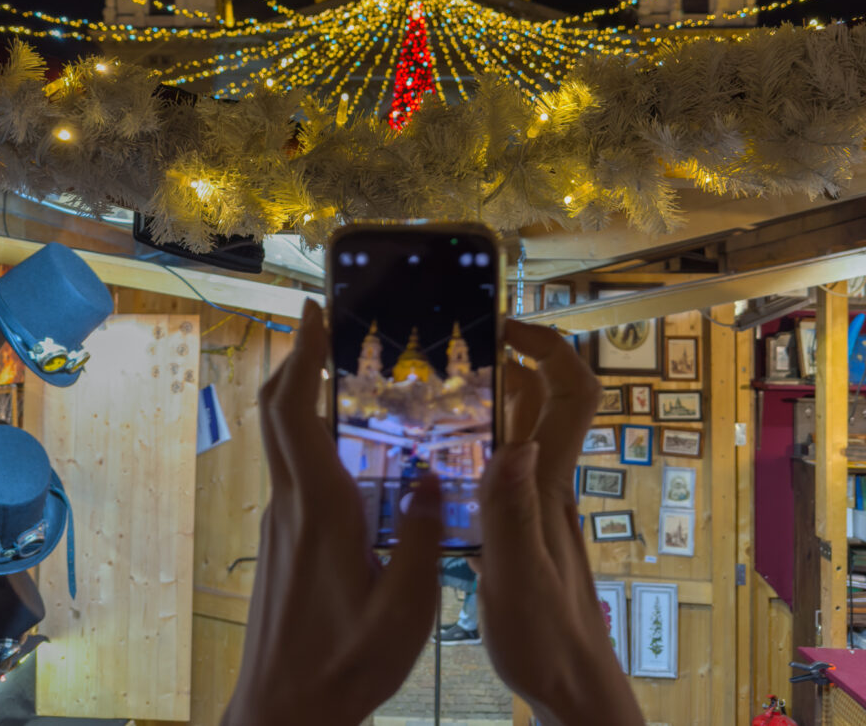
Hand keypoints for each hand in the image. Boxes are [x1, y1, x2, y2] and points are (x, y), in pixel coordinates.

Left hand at [220, 299, 441, 725]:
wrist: (282, 714)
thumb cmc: (344, 666)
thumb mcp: (406, 609)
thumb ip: (424, 539)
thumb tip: (434, 479)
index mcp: (321, 508)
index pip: (296, 410)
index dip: (303, 353)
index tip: (314, 309)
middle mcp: (292, 503)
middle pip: (276, 410)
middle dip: (295, 356)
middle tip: (322, 320)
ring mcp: (280, 521)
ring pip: (280, 438)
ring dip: (300, 393)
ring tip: (339, 369)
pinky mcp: (280, 540)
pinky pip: (291, 467)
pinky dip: (308, 433)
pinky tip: (344, 446)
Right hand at [477, 319, 644, 725]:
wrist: (573, 690)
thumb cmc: (548, 641)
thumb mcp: (517, 579)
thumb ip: (510, 513)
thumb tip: (516, 444)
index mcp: (550, 483)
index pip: (574, 392)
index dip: (549, 347)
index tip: (506, 327)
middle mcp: (549, 482)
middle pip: (547, 398)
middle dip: (513, 357)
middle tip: (461, 346)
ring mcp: (538, 503)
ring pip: (524, 429)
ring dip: (494, 398)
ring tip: (441, 388)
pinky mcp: (524, 526)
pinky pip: (506, 465)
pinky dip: (480, 442)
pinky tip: (443, 457)